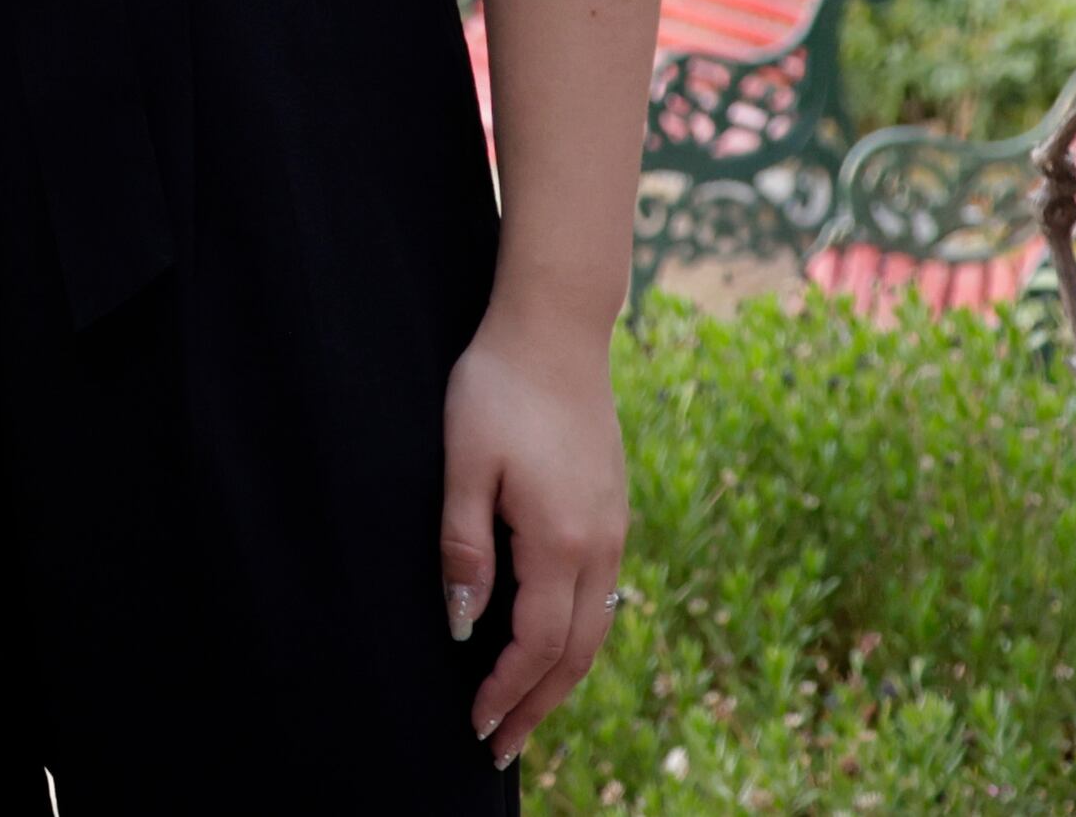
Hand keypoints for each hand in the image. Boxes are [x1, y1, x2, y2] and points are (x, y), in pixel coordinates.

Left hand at [442, 315, 629, 762]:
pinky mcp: (611, 512)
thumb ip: (462, 545)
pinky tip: (549, 643)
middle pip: (576, 654)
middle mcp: (600, 547)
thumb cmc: (497, 388)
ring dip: (560, 677)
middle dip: (537, 705)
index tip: (476, 726)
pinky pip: (602, 597)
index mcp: (560, 541)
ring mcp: (613, 530)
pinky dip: (576, 638)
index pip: (537, 645)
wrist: (555, 330)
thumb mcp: (462, 463)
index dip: (507, 692)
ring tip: (524, 711)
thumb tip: (464, 623)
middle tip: (499, 745)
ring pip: (596, 629)